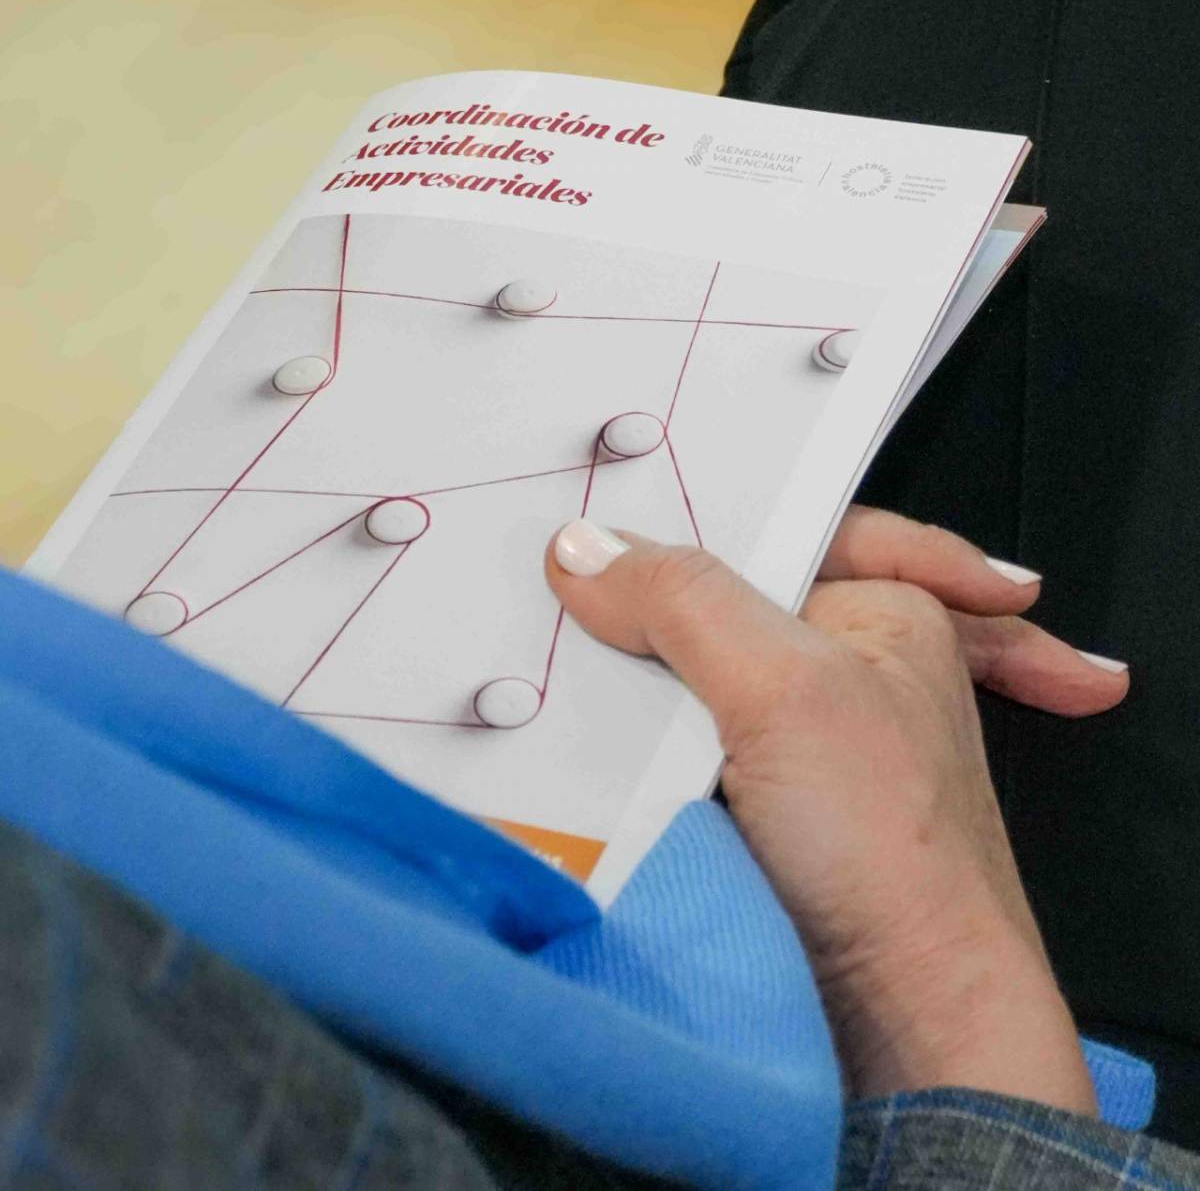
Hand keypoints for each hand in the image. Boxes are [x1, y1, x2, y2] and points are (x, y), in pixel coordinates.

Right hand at [546, 520, 1127, 1111]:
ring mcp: (799, 741)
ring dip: (632, 685)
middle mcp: (847, 668)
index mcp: (888, 611)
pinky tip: (588, 741)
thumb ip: (686, 601)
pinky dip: (631, 746)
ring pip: (690, 678)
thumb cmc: (897, 857)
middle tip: (564, 584)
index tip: (619, 502)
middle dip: (651, 600)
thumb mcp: (785, 690)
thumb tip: (588, 549)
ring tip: (560, 662)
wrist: (904, 1025)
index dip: (710, 508)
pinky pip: (673, 746)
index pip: (792, 522)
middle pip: (723, 600)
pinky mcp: (757, 806)